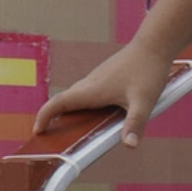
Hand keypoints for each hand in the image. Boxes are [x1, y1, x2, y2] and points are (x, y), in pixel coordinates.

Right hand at [31, 39, 173, 147]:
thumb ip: (135, 124)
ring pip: (75, 96)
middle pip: (63, 101)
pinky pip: (86, 93)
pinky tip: (94, 114)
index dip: (44, 117)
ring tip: (69, 130)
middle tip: (49, 137)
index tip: (37, 131)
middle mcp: (90, 83)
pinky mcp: (105, 76)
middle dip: (52, 118)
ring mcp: (97, 78)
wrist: (154, 44)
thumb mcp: (144, 101)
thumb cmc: (148, 71)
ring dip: (67, 111)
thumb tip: (130, 146)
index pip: (58, 103)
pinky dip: (81, 105)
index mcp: (92, 90)